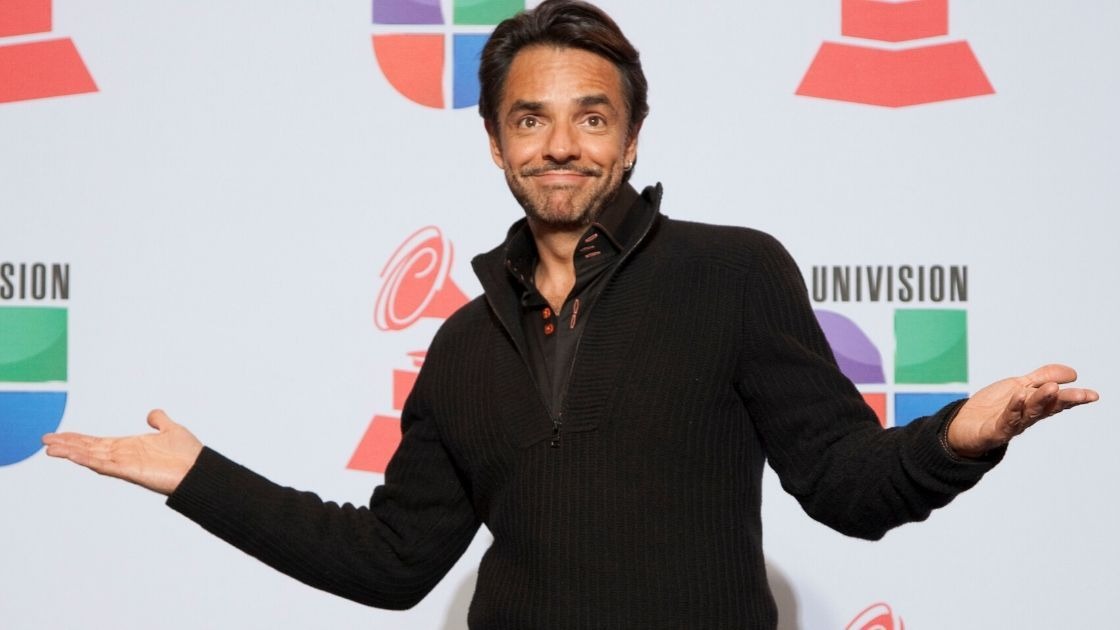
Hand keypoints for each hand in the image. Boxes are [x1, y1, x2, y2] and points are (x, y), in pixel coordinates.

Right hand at [42, 409, 202, 494]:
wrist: (200, 470)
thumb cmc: (188, 454)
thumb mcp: (171, 429)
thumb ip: (160, 421)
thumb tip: (152, 413)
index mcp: (129, 446)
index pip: (97, 442)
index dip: (78, 439)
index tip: (59, 436)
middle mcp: (124, 456)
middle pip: (89, 449)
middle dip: (67, 445)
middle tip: (45, 441)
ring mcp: (125, 464)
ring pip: (92, 457)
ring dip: (71, 452)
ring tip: (50, 449)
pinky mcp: (130, 471)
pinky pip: (105, 466)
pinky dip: (88, 460)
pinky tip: (73, 456)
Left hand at [947, 364, 1098, 457]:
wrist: (962, 426)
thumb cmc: (993, 407)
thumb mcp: (1018, 386)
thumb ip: (1042, 378)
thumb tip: (1073, 373)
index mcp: (1033, 405)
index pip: (1056, 401)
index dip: (1074, 398)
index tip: (1093, 395)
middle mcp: (1026, 416)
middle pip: (1047, 407)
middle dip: (1064, 400)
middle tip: (1082, 395)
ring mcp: (1011, 424)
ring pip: (1029, 413)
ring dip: (1041, 401)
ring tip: (1052, 388)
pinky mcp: (994, 431)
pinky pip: (1006, 420)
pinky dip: (1013, 409)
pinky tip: (1019, 396)